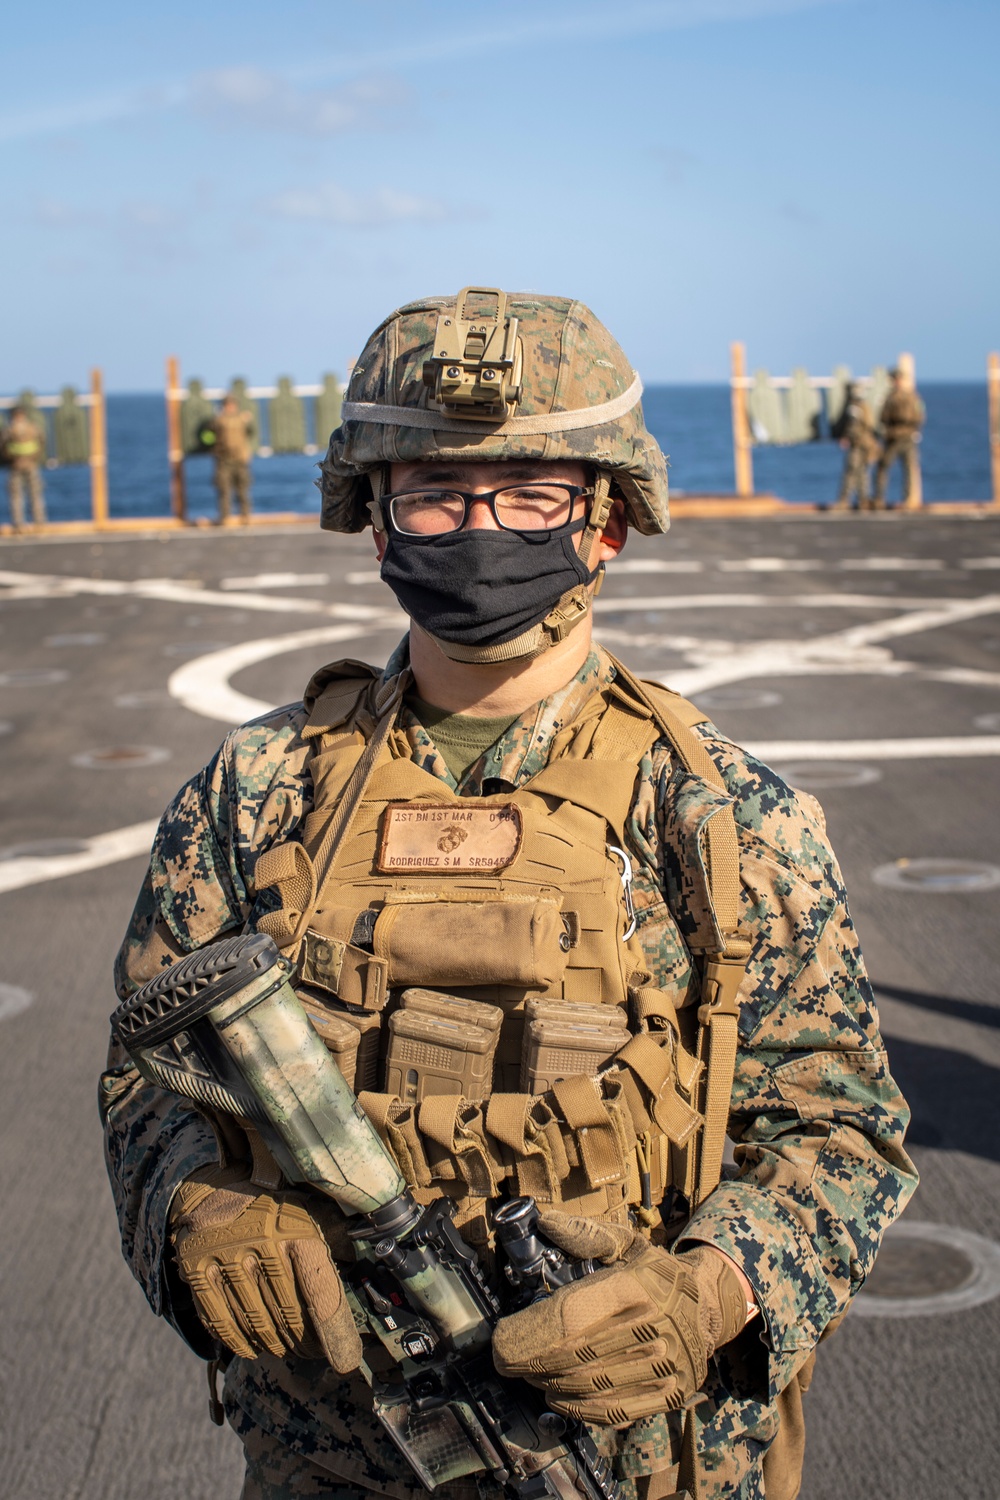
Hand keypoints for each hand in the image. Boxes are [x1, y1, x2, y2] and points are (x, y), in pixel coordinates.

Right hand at [170, 1165, 361, 1370]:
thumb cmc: (272, 1205)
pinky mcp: (196, 1269)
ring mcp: (225, 1257)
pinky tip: (252, 1347)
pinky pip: (220, 1319)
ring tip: (286, 1349)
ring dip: (274, 1344)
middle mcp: (261, 1243)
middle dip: (304, 1342)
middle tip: (313, 1352)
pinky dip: (238, 1341)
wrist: (214, 1186)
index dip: (335, 1332)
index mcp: (295, 1229)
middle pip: (288, 1314)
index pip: (320, 1292)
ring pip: (255, 1322)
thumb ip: (336, 1239)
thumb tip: (363, 1269)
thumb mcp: (310, 1211)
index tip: (344, 1359)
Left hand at [492, 1212, 746, 1426]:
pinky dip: (578, 1408)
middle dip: (531, 1362)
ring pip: (590, 1387)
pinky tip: (558, 1396)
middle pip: (574, 1356)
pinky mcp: (669, 1394)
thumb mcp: (626, 1243)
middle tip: (507, 1360)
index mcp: (636, 1287)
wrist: (707, 1307)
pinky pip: (614, 1410)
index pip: (570, 1317)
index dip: (529, 1334)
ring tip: (530, 1373)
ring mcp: (664, 1366)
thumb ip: (585, 1234)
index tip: (502, 1340)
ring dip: (550, 1384)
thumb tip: (544, 1222)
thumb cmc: (656, 1273)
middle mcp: (653, 1328)